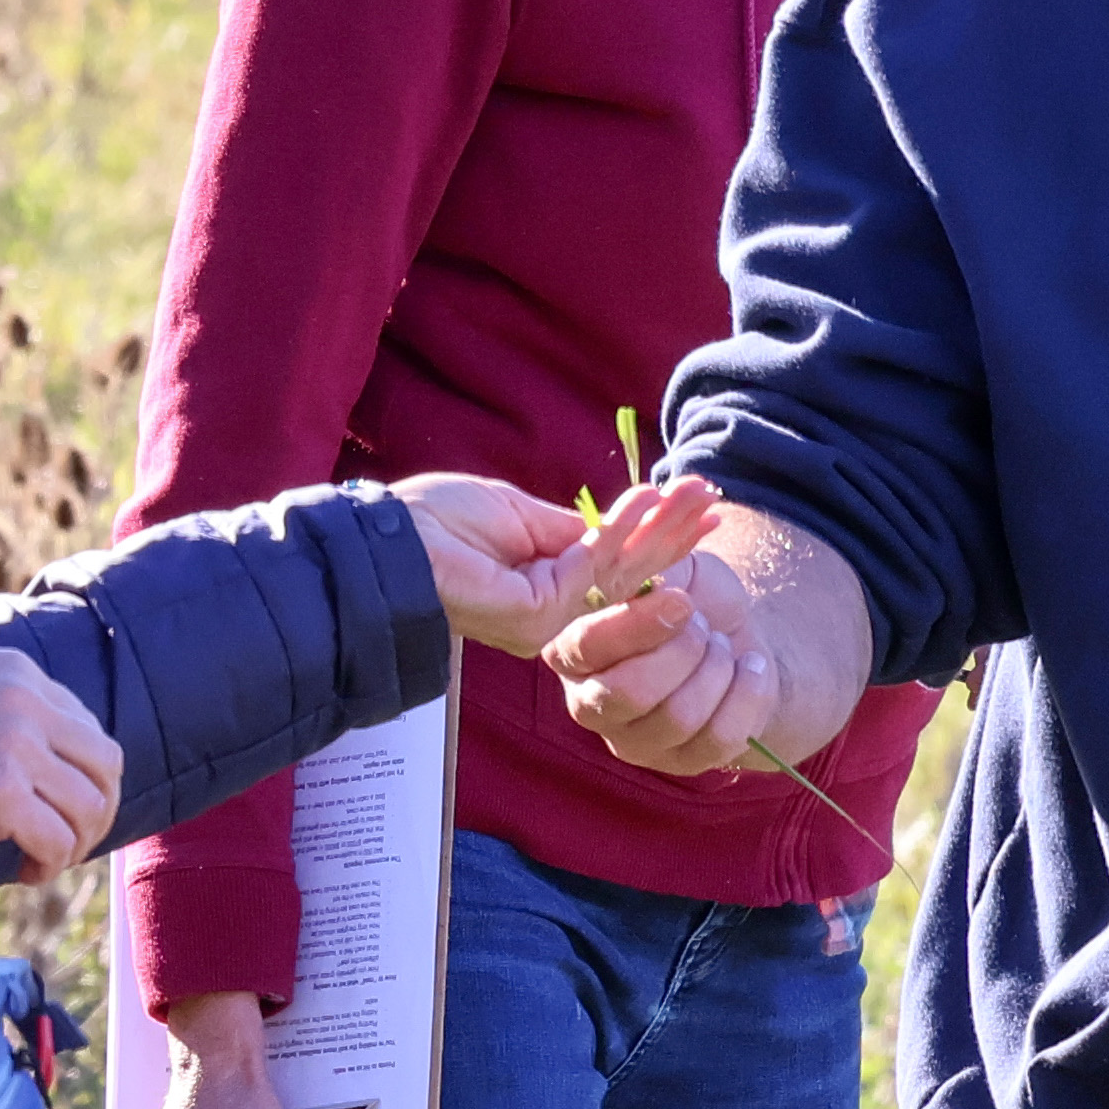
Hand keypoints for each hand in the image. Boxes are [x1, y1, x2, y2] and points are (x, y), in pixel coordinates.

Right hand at [0, 647, 121, 869]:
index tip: (65, 808)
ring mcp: (14, 742)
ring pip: (87, 806)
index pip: (87, 727)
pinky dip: (50, 863)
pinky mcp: (2, 789)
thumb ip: (16, 717)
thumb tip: (72, 767)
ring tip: (46, 859)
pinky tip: (28, 872)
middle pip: (105, 763)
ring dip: (75, 844)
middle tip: (73, 841)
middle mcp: (22, 698)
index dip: (87, 777)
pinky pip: (56, 839)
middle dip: (98, 812)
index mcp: (16, 672)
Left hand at [396, 469, 711, 661]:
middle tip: (713, 498)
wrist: (394, 542)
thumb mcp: (517, 513)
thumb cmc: (439, 523)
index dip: (654, 536)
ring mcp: (548, 617)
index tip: (697, 509)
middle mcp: (552, 609)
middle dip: (672, 531)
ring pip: (622, 569)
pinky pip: (594, 564)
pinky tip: (647, 498)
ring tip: (699, 492)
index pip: (613, 564)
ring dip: (662, 525)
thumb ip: (570, 529)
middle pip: (628, 570)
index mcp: (546, 585)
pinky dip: (623, 527)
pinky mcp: (541, 613)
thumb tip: (614, 527)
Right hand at [546, 542, 788, 778]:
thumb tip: (647, 529)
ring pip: (678, 717)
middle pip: (628, 692)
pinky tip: (750, 669)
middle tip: (702, 626)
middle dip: (682, 651)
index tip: (682, 600)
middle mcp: (590, 702)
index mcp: (574, 649)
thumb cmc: (690, 598)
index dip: (636, 624)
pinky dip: (747, 695)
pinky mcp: (681, 763)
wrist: (736, 639)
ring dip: (716, 670)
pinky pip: (718, 739)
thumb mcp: (670, 566)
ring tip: (721, 646)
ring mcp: (634, 741)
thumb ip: (649, 556)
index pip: (586, 646)